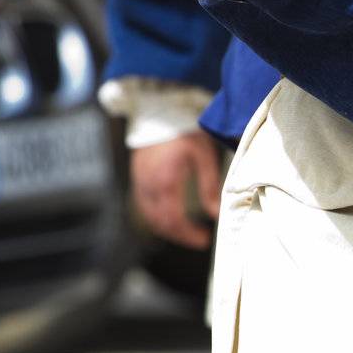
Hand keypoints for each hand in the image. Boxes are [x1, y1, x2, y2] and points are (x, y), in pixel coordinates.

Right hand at [130, 130, 220, 249]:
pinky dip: (157, 217)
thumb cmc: (184, 132)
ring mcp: (140, 182)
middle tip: (199, 240)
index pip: (174, 219)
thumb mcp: (204, 155)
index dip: (188, 234)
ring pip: (150, 217)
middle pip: (161, 222)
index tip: (204, 240)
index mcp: (166, 181)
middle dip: (180, 235)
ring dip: (168, 229)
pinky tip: (171, 218)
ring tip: (188, 232)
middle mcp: (148, 185)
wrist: (159, 112)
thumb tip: (215, 213)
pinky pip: (144, 206)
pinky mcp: (137, 178)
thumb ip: (210, 185)